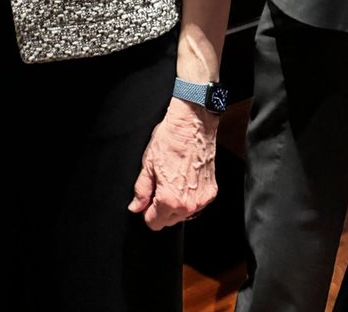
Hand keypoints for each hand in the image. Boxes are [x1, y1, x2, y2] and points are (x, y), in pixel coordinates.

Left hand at [128, 97, 218, 229]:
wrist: (193, 125)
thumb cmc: (170, 141)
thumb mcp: (148, 165)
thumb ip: (141, 191)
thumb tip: (136, 207)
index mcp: (170, 200)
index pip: (154, 223)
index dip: (147, 212)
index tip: (146, 201)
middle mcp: (189, 205)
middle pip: (169, 221)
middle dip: (161, 208)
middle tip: (158, 184)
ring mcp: (202, 199)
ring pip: (183, 214)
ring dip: (175, 204)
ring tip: (172, 179)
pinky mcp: (212, 192)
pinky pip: (196, 203)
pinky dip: (189, 196)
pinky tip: (184, 178)